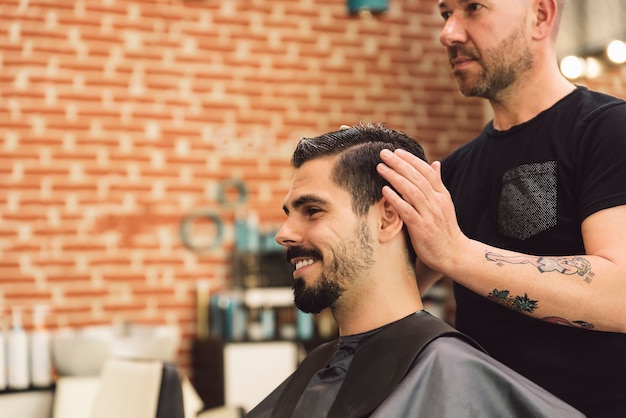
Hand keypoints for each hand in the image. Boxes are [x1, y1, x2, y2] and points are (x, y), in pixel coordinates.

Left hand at [377, 149, 466, 273]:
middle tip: (383, 153)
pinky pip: (407, 211)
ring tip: (380, 168)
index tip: (397, 151)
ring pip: (411, 191)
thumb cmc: (445, 229)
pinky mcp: (421, 228)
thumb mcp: (445, 204)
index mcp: (441, 195)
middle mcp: (436, 202)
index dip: (411, 160)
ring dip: (395, 177)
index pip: (426, 171)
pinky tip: (385, 190)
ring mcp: (429, 215)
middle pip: (417, 177)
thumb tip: (435, 163)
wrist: (454, 254)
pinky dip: (396, 199)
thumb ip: (437, 184)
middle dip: (399, 163)